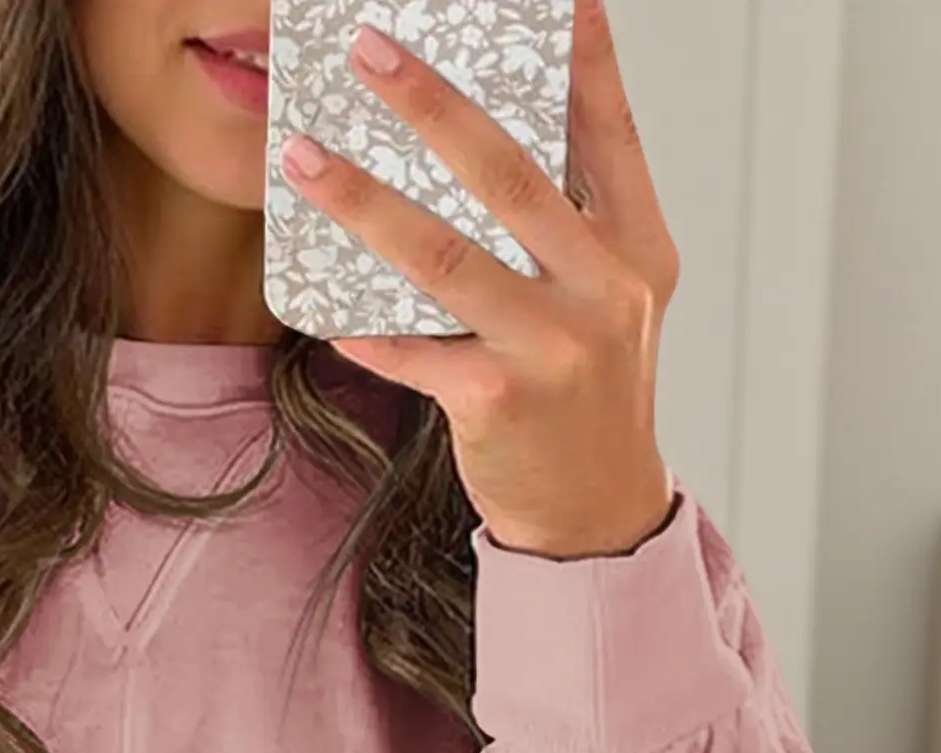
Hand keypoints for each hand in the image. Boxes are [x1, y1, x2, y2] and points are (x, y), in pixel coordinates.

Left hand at [276, 0, 679, 560]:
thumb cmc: (587, 391)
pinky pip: (413, 349)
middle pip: (507, 174)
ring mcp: (554, 346)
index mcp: (636, 248)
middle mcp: (604, 289)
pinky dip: (364, 328)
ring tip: (304, 159)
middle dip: (431, 104)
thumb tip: (480, 144)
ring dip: (363, 201)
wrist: (596, 512)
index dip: (581, 56)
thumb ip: (570, 226)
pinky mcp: (499, 400)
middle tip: (368, 51)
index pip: (609, 130)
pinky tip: (324, 311)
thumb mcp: (609, 299)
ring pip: (443, 256)